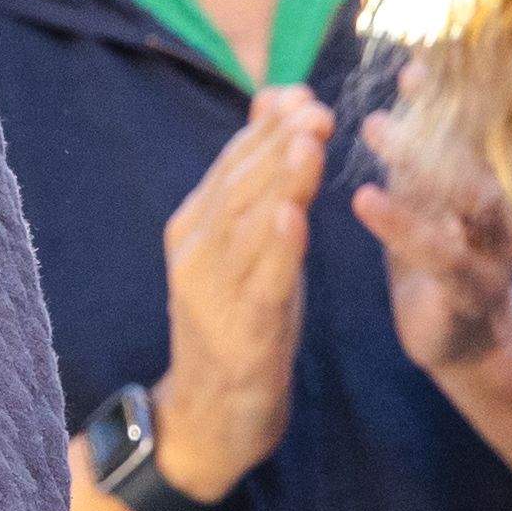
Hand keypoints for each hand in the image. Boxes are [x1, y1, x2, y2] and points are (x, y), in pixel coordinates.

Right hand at [152, 82, 328, 499]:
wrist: (210, 417)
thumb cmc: (239, 322)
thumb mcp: (245, 249)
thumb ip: (254, 185)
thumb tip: (277, 106)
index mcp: (194, 225)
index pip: (231, 163)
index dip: (266, 127)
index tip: (303, 93)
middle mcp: (194, 251)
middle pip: (239, 186)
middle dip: (278, 144)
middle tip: (317, 109)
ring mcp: (210, 292)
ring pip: (248, 225)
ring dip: (279, 182)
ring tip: (308, 144)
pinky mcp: (238, 332)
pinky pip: (259, 282)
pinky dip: (274, 248)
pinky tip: (293, 218)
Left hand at [348, 103, 511, 372]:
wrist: (458, 340)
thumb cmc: (435, 260)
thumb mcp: (423, 202)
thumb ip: (415, 152)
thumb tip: (408, 79)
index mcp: (487, 188)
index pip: (471, 133)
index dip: (448, 95)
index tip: (413, 60)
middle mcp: (497, 214)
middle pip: (475, 152)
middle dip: (440, 112)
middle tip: (405, 76)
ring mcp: (491, 252)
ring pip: (466, 200)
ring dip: (420, 160)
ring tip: (375, 127)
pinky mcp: (470, 292)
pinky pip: (441, 256)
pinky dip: (404, 225)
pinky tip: (365, 198)